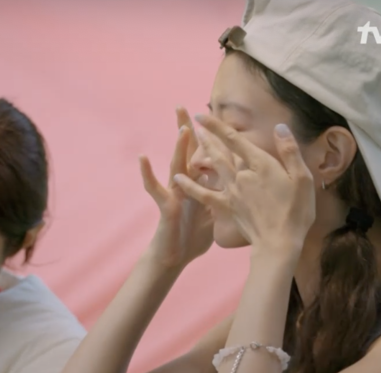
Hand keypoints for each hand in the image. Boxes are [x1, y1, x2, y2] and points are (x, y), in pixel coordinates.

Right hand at [139, 107, 213, 269]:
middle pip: (187, 153)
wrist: (175, 257)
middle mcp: (184, 184)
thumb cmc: (193, 237)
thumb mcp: (214, 212)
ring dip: (179, 147)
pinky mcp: (165, 205)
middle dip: (185, 130)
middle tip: (183, 106)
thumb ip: (221, 195)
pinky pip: (155, 188)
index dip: (207, 137)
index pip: (203, 155)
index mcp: (197, 184)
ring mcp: (173, 193)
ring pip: (176, 165)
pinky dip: (148, 173)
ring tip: (183, 128)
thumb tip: (238, 183)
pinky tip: (142, 158)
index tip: (211, 116)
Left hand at [174, 115, 315, 249]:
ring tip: (193, 139)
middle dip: (207, 135)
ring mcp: (231, 191)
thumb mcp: (302, 179)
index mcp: (260, 165)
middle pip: (221, 150)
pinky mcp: (226, 207)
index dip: (217, 125)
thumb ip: (289, 151)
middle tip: (194, 122)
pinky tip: (178, 178)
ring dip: (202, 151)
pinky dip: (190, 186)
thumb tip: (279, 127)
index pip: (235, 140)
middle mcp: (241, 175)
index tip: (202, 114)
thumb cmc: (296, 211)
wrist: (279, 243)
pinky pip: (204, 194)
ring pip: (213, 166)